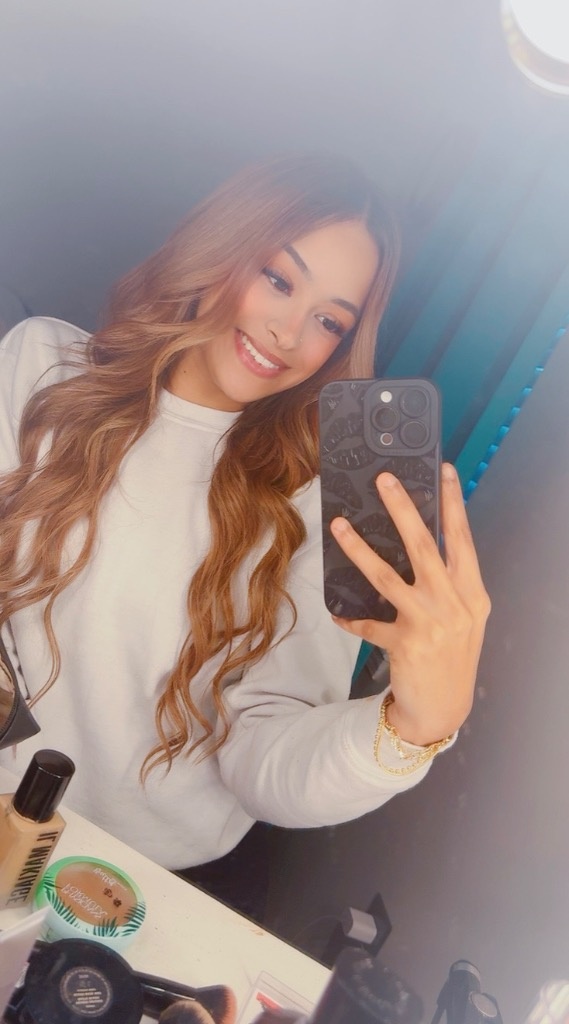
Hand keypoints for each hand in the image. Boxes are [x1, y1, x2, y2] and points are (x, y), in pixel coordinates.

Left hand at [330, 463, 490, 745]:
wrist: (442, 708)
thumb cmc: (452, 655)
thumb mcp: (464, 617)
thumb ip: (449, 583)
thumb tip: (418, 542)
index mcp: (471, 593)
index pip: (461, 539)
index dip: (453, 504)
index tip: (445, 471)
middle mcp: (453, 604)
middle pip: (424, 547)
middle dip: (403, 509)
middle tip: (384, 480)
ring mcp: (429, 624)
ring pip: (387, 576)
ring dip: (359, 548)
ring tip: (339, 525)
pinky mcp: (404, 644)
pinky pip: (368, 623)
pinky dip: (351, 617)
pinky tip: (337, 613)